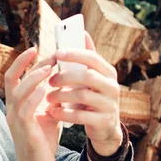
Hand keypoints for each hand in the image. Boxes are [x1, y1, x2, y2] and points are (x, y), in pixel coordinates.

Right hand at [4, 47, 59, 160]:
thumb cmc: (42, 143)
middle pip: (13, 78)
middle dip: (31, 64)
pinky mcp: (23, 129)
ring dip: (34, 77)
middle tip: (51, 55)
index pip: (13, 76)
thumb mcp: (48, 116)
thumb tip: (63, 82)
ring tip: (50, 67)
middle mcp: (11, 109)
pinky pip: (25, 108)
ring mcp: (15, 119)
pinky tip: (47, 90)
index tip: (36, 48)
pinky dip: (35, 96)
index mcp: (16, 104)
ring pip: (18, 91)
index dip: (22, 61)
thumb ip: (51, 100)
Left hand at [46, 32, 123, 156]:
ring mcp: (109, 105)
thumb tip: (82, 32)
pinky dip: (64, 113)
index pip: (92, 58)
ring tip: (49, 98)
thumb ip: (86, 58)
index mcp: (108, 73)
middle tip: (50, 80)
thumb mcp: (93, 78)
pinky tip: (52, 112)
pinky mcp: (103, 121)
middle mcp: (112, 87)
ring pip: (82, 96)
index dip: (74, 54)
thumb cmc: (93, 97)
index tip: (56, 53)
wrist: (105, 129)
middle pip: (87, 76)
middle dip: (65, 77)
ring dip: (61, 95)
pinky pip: (80, 116)